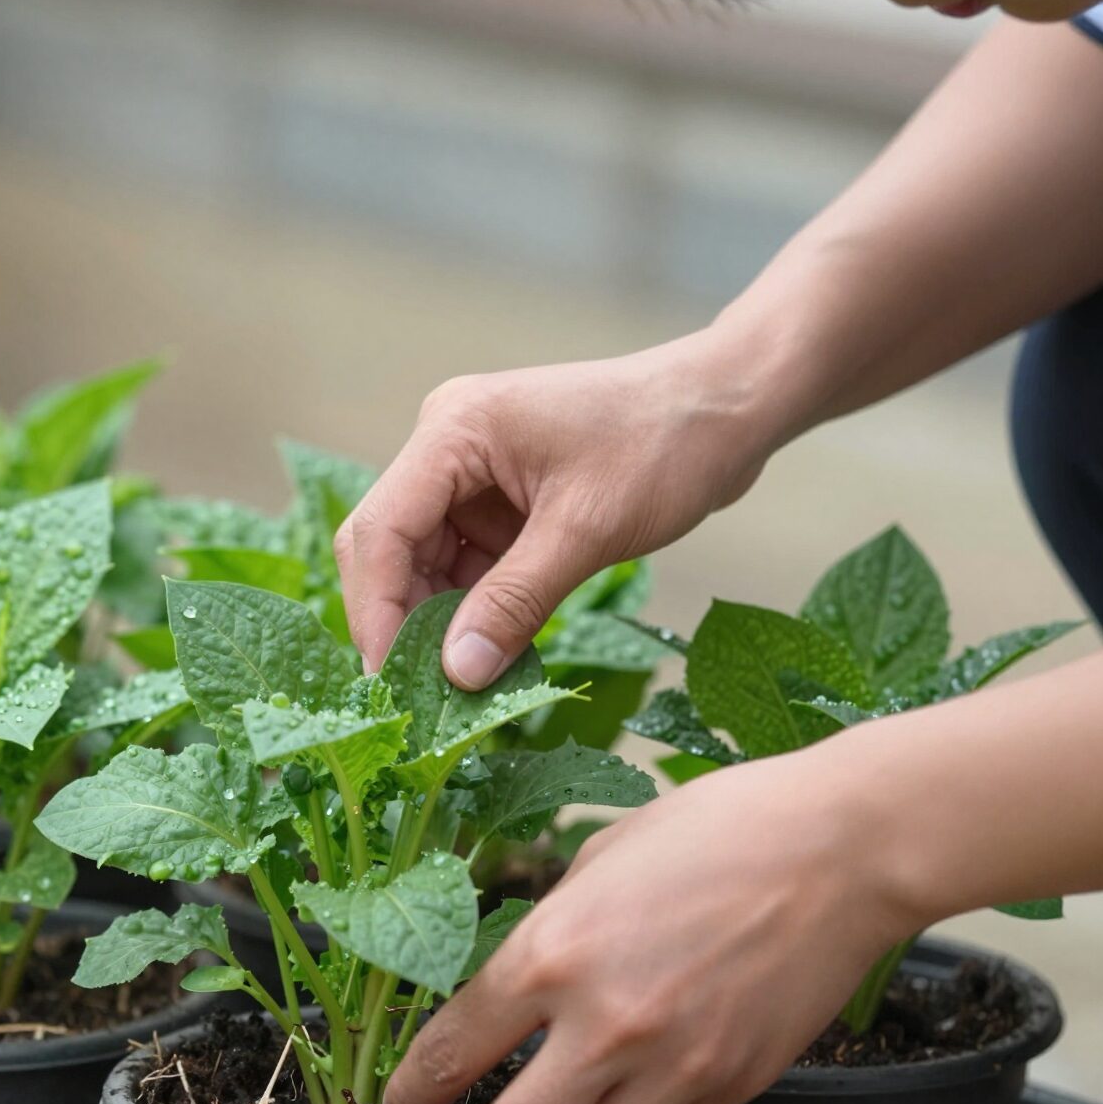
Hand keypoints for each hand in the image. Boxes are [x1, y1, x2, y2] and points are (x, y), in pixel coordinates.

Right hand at [335, 339, 777, 682]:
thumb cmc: (665, 446)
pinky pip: (466, 563)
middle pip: (391, 546)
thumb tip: (458, 674)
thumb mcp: (586, 531)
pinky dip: (474, 608)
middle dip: (401, 621)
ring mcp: (471, 472)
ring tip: (461, 685)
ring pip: (424, 561)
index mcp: (454, 431)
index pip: (380, 530)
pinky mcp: (500, 498)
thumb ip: (515, 602)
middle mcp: (447, 445)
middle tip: (419, 697)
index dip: (376, 610)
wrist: (727, 406)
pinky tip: (490, 652)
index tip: (390, 682)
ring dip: (439, 621)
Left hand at [381, 754, 917, 1103]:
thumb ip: (550, 928)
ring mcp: (670, 1069)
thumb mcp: (598, 858)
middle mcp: (601, 1024)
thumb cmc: (713, 831)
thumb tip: (517, 977)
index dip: (415, 1095)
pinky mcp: (727, 1090)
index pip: (454, 1047)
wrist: (836, 851)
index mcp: (551, 951)